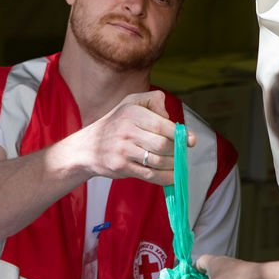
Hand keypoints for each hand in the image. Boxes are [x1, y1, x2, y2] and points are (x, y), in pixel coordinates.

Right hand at [64, 90, 193, 185]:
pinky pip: (150, 175)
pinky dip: (166, 178)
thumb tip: (172, 118)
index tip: (191, 141)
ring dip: (173, 165)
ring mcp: (123, 150)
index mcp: (131, 112)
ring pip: (158, 161)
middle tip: (181, 153)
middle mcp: (126, 130)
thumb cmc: (115, 124)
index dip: (180, 134)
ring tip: (177, 164)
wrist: (87, 147)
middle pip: (163, 145)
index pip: (162, 125)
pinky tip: (172, 176)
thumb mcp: (130, 102)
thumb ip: (154, 100)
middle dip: (177, 151)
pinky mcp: (121, 167)